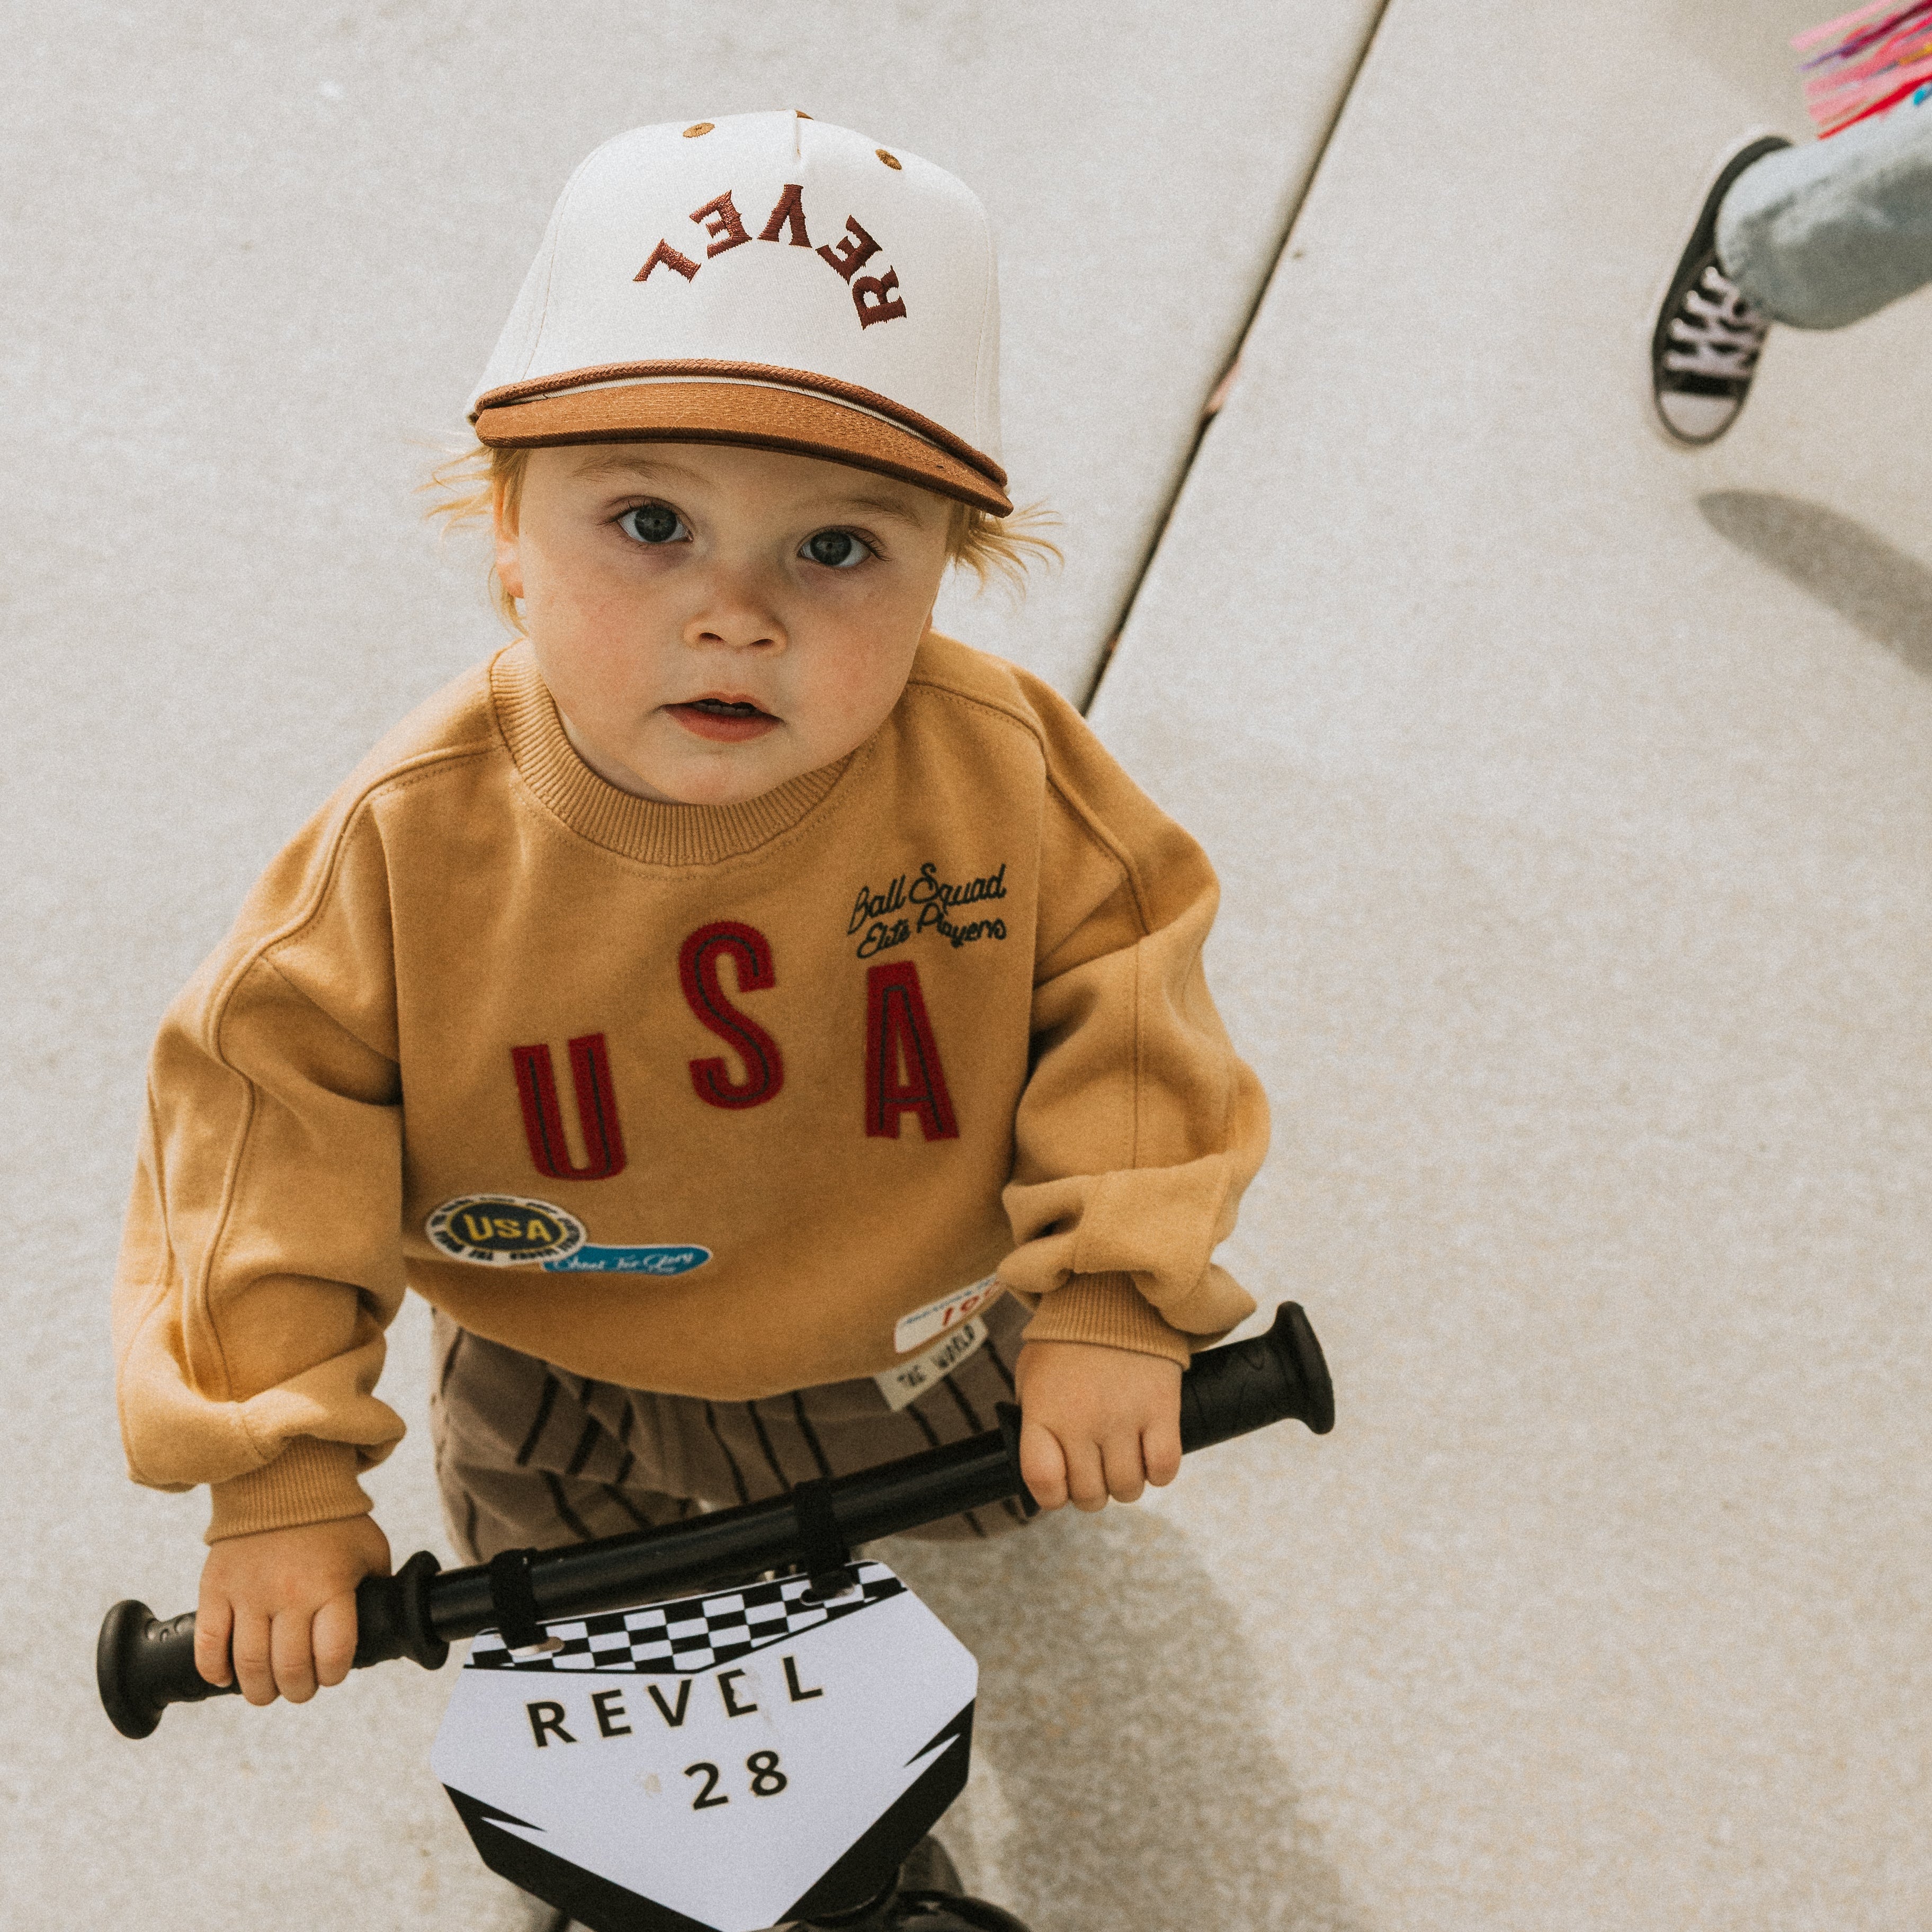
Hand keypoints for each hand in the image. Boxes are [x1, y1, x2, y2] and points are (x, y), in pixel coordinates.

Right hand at [195, 1515, 391, 1705]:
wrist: (284, 1479)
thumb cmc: (334, 1520)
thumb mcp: (370, 1549)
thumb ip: (377, 1587)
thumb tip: (388, 1621)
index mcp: (332, 1585)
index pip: (334, 1653)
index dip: (334, 1674)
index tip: (331, 1672)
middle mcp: (290, 1593)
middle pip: (289, 1668)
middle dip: (297, 1690)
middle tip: (299, 1688)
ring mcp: (249, 1593)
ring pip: (248, 1664)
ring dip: (259, 1689)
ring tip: (267, 1688)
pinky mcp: (216, 1588)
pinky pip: (208, 1644)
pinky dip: (215, 1669)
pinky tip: (227, 1677)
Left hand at [1014, 1340, 1182, 1511]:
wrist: (1112, 1296)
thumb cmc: (1067, 1340)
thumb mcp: (1031, 1375)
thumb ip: (1033, 1420)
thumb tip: (1046, 1466)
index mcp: (1043, 1414)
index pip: (1044, 1483)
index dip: (1053, 1496)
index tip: (1060, 1486)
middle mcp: (1082, 1422)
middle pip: (1089, 1495)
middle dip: (1092, 1492)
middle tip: (1095, 1470)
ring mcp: (1123, 1418)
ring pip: (1127, 1488)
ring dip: (1125, 1484)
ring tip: (1123, 1459)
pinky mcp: (1161, 1411)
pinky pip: (1163, 1469)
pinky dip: (1158, 1472)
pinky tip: (1149, 1453)